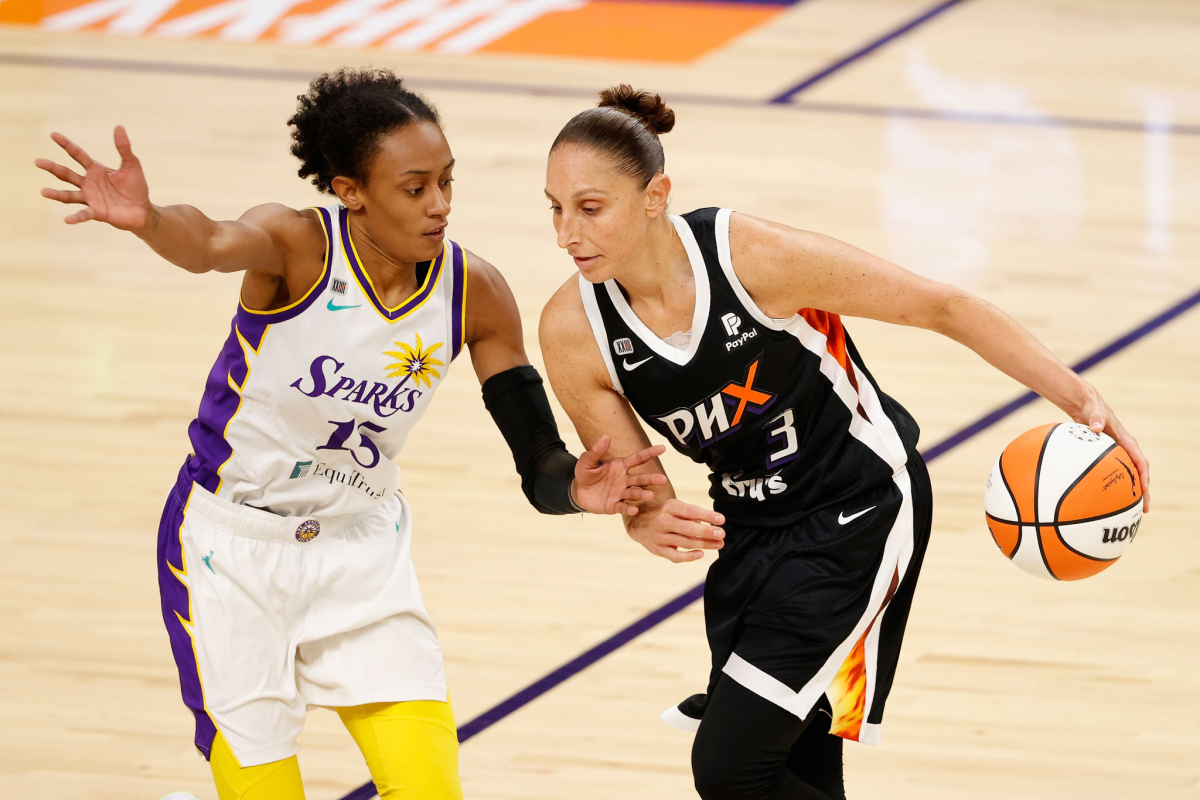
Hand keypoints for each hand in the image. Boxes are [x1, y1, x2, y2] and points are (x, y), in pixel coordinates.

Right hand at [36, 126, 152, 230]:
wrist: (143, 210)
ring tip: (43, 191)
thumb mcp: (132, 165)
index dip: (66, 144)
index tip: (53, 135)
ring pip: (69, 195)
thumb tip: (119, 126)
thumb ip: (124, 148)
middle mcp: (88, 183)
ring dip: (57, 194)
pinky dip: (76, 217)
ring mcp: (91, 198)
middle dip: (53, 168)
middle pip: (67, 174)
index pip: (77, 155)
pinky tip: (67, 220)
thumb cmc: (136, 187)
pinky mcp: (97, 213)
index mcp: (95, 170)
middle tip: (38, 161)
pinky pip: (84, 214)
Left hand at [571, 435, 668, 514]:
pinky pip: (622, 507)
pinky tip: (634, 510)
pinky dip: (628, 509)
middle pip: (640, 479)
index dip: (650, 453)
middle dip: (651, 479)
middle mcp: (624, 479)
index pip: (637, 458)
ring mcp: (620, 493)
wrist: (578, 491)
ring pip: (634, 493)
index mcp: (620, 466)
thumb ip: (596, 451)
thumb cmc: (586, 473)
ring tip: (650, 496)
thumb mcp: (587, 460)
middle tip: (663, 479)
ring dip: (642, 494)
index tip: (662, 448)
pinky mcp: (614, 506)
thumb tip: (606, 437)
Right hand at [625, 498, 725, 562]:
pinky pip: (676, 556)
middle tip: (722, 534)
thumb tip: (708, 524)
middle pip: (688, 528)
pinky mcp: (658, 550)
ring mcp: (659, 537)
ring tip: (719, 544)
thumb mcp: (674, 506)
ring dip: (704, 544)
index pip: (691, 511)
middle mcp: (663, 521)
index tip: (722, 520)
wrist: (637, 522)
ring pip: (685, 543)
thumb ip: (690, 514)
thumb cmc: (662, 512)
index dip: (707, 515)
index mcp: (669, 507)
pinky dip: (689, 556)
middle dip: (707, 532)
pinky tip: (701, 553)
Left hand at [1076, 386, 1149, 511]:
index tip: (1144, 490)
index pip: (1140, 461)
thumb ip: (1096, 419)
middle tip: (1143, 509)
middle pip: (1139, 473)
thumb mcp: (1094, 412)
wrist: (1087, 406)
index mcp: (1126, 442)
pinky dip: (1116, 486)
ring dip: (1132, 492)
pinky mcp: (1109, 457)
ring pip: (1129, 476)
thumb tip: (1096, 428)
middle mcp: (1126, 450)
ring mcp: (1118, 454)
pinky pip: (1115, 473)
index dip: (1143, 476)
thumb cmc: (1093, 409)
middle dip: (1143, 492)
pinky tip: (1107, 499)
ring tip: (1130, 511)